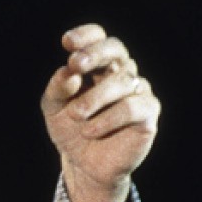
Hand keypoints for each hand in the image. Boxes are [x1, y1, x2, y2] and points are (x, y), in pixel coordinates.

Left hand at [42, 23, 159, 188]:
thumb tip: (67, 71)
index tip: (67, 42)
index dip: (86, 36)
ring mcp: (137, 91)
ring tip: (75, 115)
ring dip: (94, 97)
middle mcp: (121, 72)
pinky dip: (108, 118)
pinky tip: (90, 131)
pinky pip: (132, 107)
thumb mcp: (54, 110)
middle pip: (115, 49)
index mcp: (97, 66)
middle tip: (76, 64)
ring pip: (121, 81)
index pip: (98, 38)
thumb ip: (57, 89)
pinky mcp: (148, 113)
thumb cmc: (71, 131)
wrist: (85, 165)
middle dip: (95, 54)